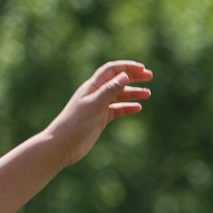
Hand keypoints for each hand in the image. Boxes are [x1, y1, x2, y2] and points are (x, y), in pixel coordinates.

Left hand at [36, 60, 151, 164]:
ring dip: (133, 93)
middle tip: (149, 76)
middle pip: (117, 81)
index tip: (142, 69)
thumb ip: (110, 90)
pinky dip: (127, 107)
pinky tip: (138, 108)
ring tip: (147, 94)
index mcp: (92, 87)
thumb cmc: (75, 123)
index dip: (126, 67)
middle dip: (133, 77)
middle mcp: (95, 94)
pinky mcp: (99, 119)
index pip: (111, 70)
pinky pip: (116, 110)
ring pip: (118, 96)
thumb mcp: (95, 105)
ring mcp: (97, 107)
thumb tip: (125, 76)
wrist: (63, 145)